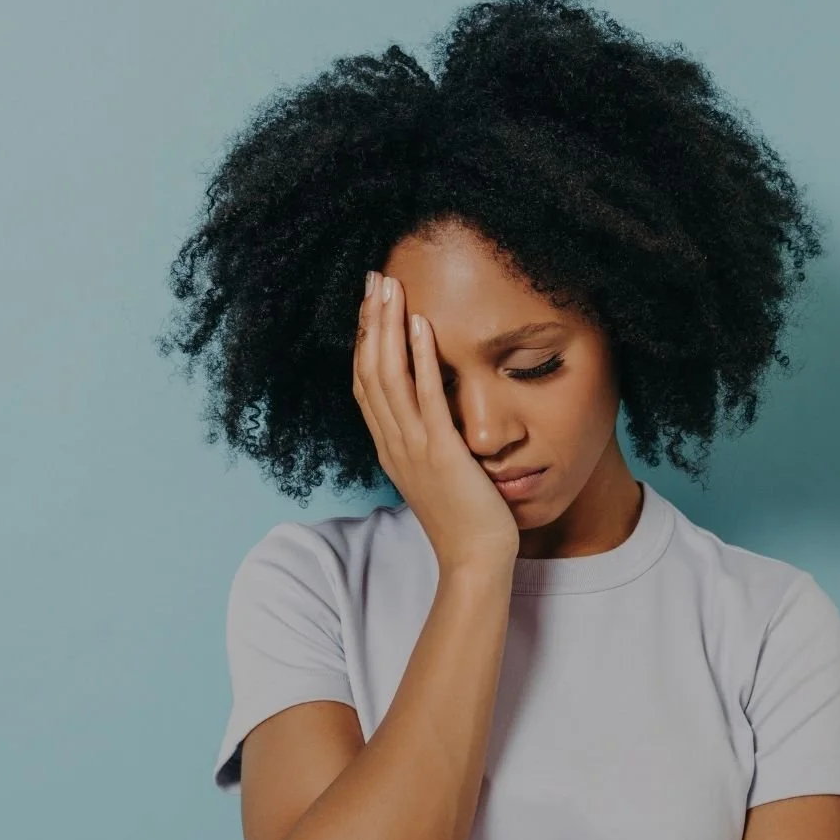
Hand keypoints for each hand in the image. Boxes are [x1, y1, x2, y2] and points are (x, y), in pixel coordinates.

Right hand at [354, 269, 519, 572]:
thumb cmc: (466, 520)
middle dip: (369, 321)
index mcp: (391, 446)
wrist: (475, 561)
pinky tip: (421, 325)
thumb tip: (436, 418)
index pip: (366, 383)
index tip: (369, 304)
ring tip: (390, 287)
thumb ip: (430, 443)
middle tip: (373, 278)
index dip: (364, 340)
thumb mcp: (439, 474)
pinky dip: (419, 359)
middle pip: (368, 370)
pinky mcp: (441, 452)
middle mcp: (393, 442)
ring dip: (386, 327)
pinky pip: (426, 398)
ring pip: (388, 376)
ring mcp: (413, 447)